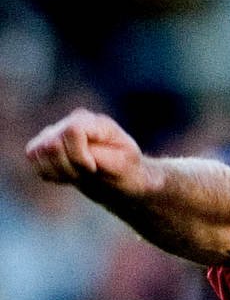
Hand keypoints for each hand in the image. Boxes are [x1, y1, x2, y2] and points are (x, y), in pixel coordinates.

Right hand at [25, 108, 156, 198]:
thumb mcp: (121, 164)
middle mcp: (72, 121)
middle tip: (86, 173)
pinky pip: (32, 157)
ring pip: (36, 151)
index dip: (78, 155)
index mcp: (96, 122)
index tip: (93, 168)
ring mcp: (56, 131)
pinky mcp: (44, 144)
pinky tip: (66, 174)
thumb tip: (73, 141)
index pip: (73, 131)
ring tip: (77, 174)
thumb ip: (98, 153)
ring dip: (56, 171)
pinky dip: (47, 172)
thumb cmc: (126, 170)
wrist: (120, 178)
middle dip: (67, 167)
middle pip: (51, 144)